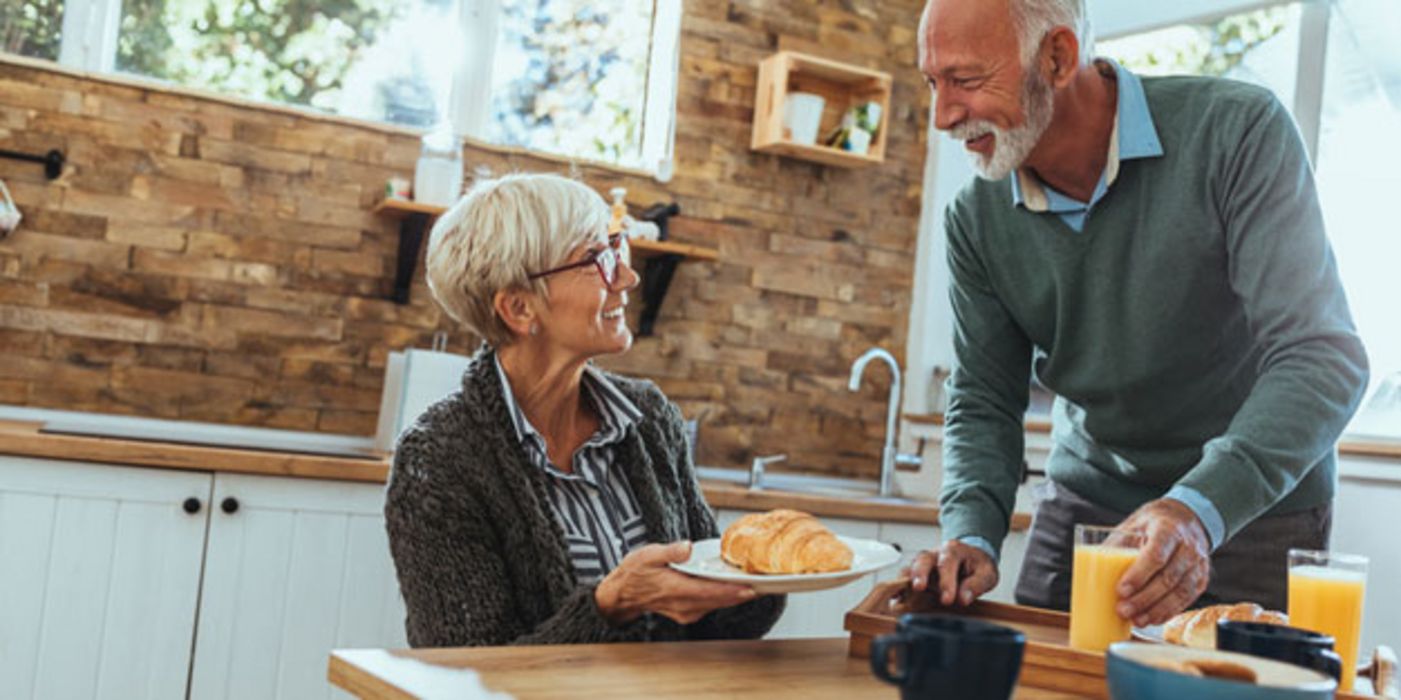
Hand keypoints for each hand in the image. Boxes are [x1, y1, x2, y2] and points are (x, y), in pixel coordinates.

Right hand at [595, 541, 756, 624]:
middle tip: (764, 585)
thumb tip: (687, 548)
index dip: (732, 591)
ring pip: (717, 604)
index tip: (750, 588)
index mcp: (676, 589)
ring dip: (735, 596)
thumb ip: (670, 552)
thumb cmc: (635, 574)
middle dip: (742, 593)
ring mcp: (686, 611)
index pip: (710, 592)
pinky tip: (734, 587)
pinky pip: (711, 605)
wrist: (623, 595)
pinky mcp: (688, 612)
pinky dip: (724, 597)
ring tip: (755, 584)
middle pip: (719, 601)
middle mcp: (684, 604)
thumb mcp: (648, 555)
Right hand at [904, 540, 998, 605]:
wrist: (972, 560)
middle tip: (919, 588)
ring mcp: (924, 563)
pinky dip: (899, 587)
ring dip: (907, 581)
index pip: (947, 563)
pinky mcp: (917, 573)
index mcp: (954, 549)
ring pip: (911, 566)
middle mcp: (935, 553)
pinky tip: (896, 599)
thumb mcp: (987, 574)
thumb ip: (976, 584)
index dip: (946, 582)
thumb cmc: (978, 566)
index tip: (947, 600)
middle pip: (923, 559)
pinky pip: (905, 577)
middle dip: (920, 574)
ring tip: (901, 595)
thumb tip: (963, 598)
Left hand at [1115, 499, 1210, 626]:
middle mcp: (1188, 547)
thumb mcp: (1132, 525)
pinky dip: (1168, 612)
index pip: (1156, 555)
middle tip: (1123, 610)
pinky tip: (1152, 619)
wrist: (1183, 519)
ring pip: (1180, 592)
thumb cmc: (1151, 524)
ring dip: (1156, 610)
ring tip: (1136, 620)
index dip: (1139, 575)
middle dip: (1144, 598)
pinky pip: (1186, 599)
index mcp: (1168, 529)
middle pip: (1168, 578)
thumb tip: (1089, 571)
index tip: (1121, 590)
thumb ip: (1117, 546)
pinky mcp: (1201, 579)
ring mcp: (1198, 564)